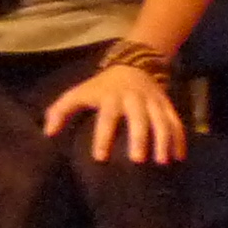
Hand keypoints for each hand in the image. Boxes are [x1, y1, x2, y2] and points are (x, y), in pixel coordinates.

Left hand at [41, 59, 185, 164]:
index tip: (100, 157)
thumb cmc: (101, 87)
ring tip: (162, 161)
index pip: (107, 117)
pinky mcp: (166, 105)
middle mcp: (134, 99)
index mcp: (111, 97)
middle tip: (137, 160)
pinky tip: (178, 156)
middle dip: (139, 138)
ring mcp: (153, 102)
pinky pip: (176, 122)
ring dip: (163, 140)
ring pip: (161, 120)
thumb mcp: (79, 92)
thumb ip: (61, 110)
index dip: (103, 136)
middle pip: (139, 119)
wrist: (134, 66)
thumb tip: (48, 133)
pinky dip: (179, 139)